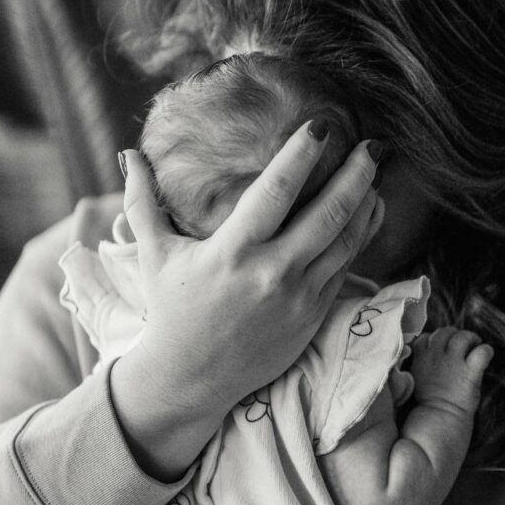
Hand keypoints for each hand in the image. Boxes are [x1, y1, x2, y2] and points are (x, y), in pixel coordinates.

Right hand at [119, 124, 381, 419]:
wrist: (191, 377)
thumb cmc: (172, 310)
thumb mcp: (154, 254)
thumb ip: (141, 201)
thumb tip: (129, 154)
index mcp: (232, 253)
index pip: (275, 192)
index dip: (301, 156)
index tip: (321, 126)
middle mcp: (271, 274)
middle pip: (328, 215)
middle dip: (356, 175)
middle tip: (372, 145)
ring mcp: (298, 298)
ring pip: (347, 242)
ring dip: (367, 203)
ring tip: (375, 172)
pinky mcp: (313, 316)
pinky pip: (347, 268)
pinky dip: (361, 236)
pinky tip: (369, 212)